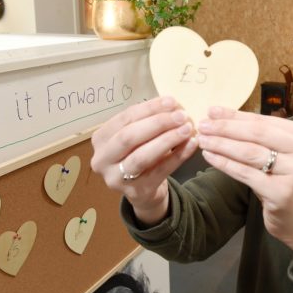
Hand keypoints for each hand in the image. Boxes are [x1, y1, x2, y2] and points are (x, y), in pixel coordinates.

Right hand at [90, 96, 197, 225]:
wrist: (142, 190)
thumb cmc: (138, 154)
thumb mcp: (137, 136)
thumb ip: (148, 120)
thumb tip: (173, 105)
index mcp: (100, 139)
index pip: (125, 118)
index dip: (149, 108)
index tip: (172, 101)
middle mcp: (102, 159)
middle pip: (129, 137)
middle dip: (158, 123)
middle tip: (181, 115)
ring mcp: (117, 178)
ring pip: (142, 156)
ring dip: (168, 140)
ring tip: (187, 129)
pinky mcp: (137, 191)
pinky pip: (160, 171)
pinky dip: (178, 156)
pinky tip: (191, 144)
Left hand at [197, 106, 292, 270]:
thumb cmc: (280, 180)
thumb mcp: (275, 152)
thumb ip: (256, 134)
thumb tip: (217, 115)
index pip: (263, 120)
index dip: (235, 115)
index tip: (211, 111)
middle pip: (257, 133)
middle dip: (226, 128)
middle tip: (202, 125)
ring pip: (250, 152)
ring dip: (221, 144)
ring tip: (202, 140)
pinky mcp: (283, 192)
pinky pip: (246, 173)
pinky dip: (224, 163)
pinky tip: (209, 157)